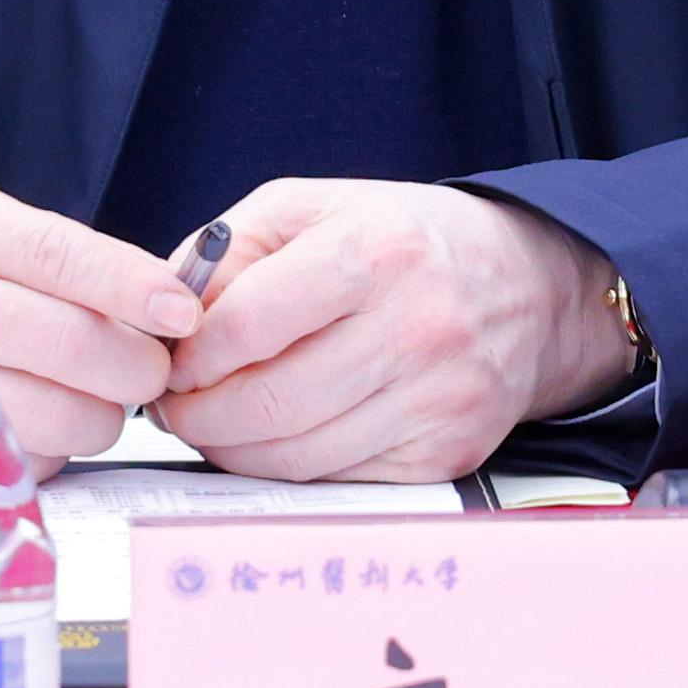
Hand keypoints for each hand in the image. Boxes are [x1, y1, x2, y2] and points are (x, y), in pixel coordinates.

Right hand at [0, 181, 201, 469]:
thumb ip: (63, 261)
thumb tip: (170, 309)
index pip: (56, 254)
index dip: (130, 287)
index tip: (181, 311)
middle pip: (66, 343)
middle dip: (132, 367)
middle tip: (147, 371)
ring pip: (53, 416)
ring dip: (95, 418)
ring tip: (84, 400)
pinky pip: (16, 463)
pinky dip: (45, 453)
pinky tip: (26, 425)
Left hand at [151, 180, 635, 481]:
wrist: (524, 287)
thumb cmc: (401, 241)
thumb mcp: (311, 206)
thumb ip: (226, 253)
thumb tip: (163, 322)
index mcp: (375, 251)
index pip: (247, 326)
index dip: (188, 357)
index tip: (169, 363)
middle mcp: (416, 327)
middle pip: (268, 404)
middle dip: (197, 416)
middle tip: (175, 407)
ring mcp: (438, 399)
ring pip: (296, 457)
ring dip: (233, 449)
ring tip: (217, 422)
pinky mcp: (447, 453)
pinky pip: (337, 480)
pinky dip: (290, 468)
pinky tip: (278, 437)